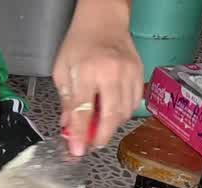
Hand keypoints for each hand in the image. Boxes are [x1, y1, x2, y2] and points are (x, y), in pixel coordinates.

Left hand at [52, 4, 142, 155]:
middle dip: (101, 137)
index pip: (83, 112)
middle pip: (110, 116)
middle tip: (91, 144)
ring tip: (99, 124)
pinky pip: (134, 103)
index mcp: (87, 72)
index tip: (77, 150)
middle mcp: (111, 73)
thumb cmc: (80, 43)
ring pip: (124, 113)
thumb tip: (69, 128)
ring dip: (111, 125)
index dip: (80, 135)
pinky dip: (123, 113)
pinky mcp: (139, 74)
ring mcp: (128, 73)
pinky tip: (112, 110)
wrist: (103, 21)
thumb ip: (66, 102)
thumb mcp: (62, 71)